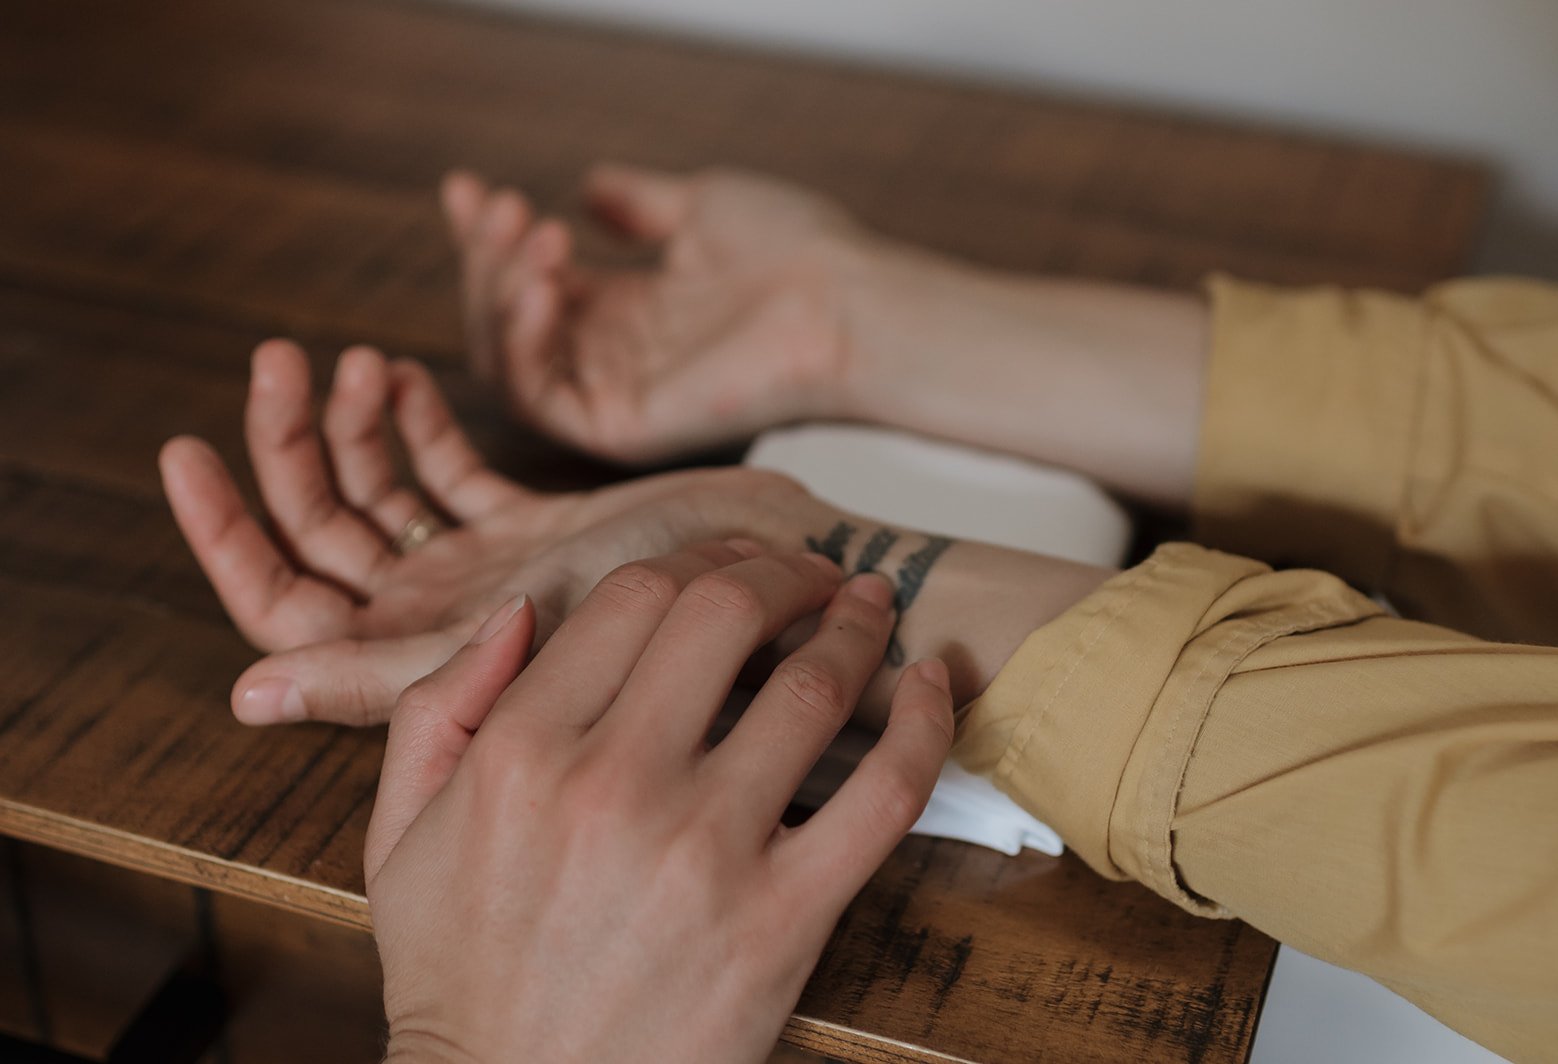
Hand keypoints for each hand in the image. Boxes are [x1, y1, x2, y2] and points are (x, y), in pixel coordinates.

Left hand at [158, 338, 813, 725]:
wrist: (813, 599)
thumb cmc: (696, 645)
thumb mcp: (530, 653)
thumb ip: (395, 683)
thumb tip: (245, 693)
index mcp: (428, 660)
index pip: (283, 605)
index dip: (226, 534)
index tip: (187, 449)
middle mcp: (445, 620)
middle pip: (321, 537)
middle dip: (286, 448)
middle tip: (278, 361)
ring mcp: (487, 572)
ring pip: (380, 496)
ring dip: (351, 424)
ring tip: (356, 359)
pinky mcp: (533, 528)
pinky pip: (448, 474)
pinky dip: (420, 424)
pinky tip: (408, 378)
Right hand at [366, 546, 954, 1063]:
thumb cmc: (462, 977)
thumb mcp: (399, 836)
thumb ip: (438, 707)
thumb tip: (517, 611)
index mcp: (522, 751)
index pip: (633, 595)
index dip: (697, 559)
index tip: (731, 566)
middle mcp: (615, 783)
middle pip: (726, 612)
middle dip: (782, 572)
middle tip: (808, 574)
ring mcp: (706, 850)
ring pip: (812, 688)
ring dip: (854, 626)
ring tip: (868, 608)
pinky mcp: (783, 920)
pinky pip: (883, 795)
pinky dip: (924, 724)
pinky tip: (933, 684)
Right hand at [442, 165, 862, 462]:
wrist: (847, 299)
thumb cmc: (797, 252)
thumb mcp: (701, 207)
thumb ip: (638, 205)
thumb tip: (587, 186)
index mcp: (630, 313)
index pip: (530, 283)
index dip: (489, 239)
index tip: (468, 187)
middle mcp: (614, 359)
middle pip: (504, 322)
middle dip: (485, 260)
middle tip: (502, 204)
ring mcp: (615, 395)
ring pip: (507, 361)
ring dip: (498, 294)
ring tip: (533, 237)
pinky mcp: (622, 429)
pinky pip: (538, 399)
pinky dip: (523, 342)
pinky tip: (544, 285)